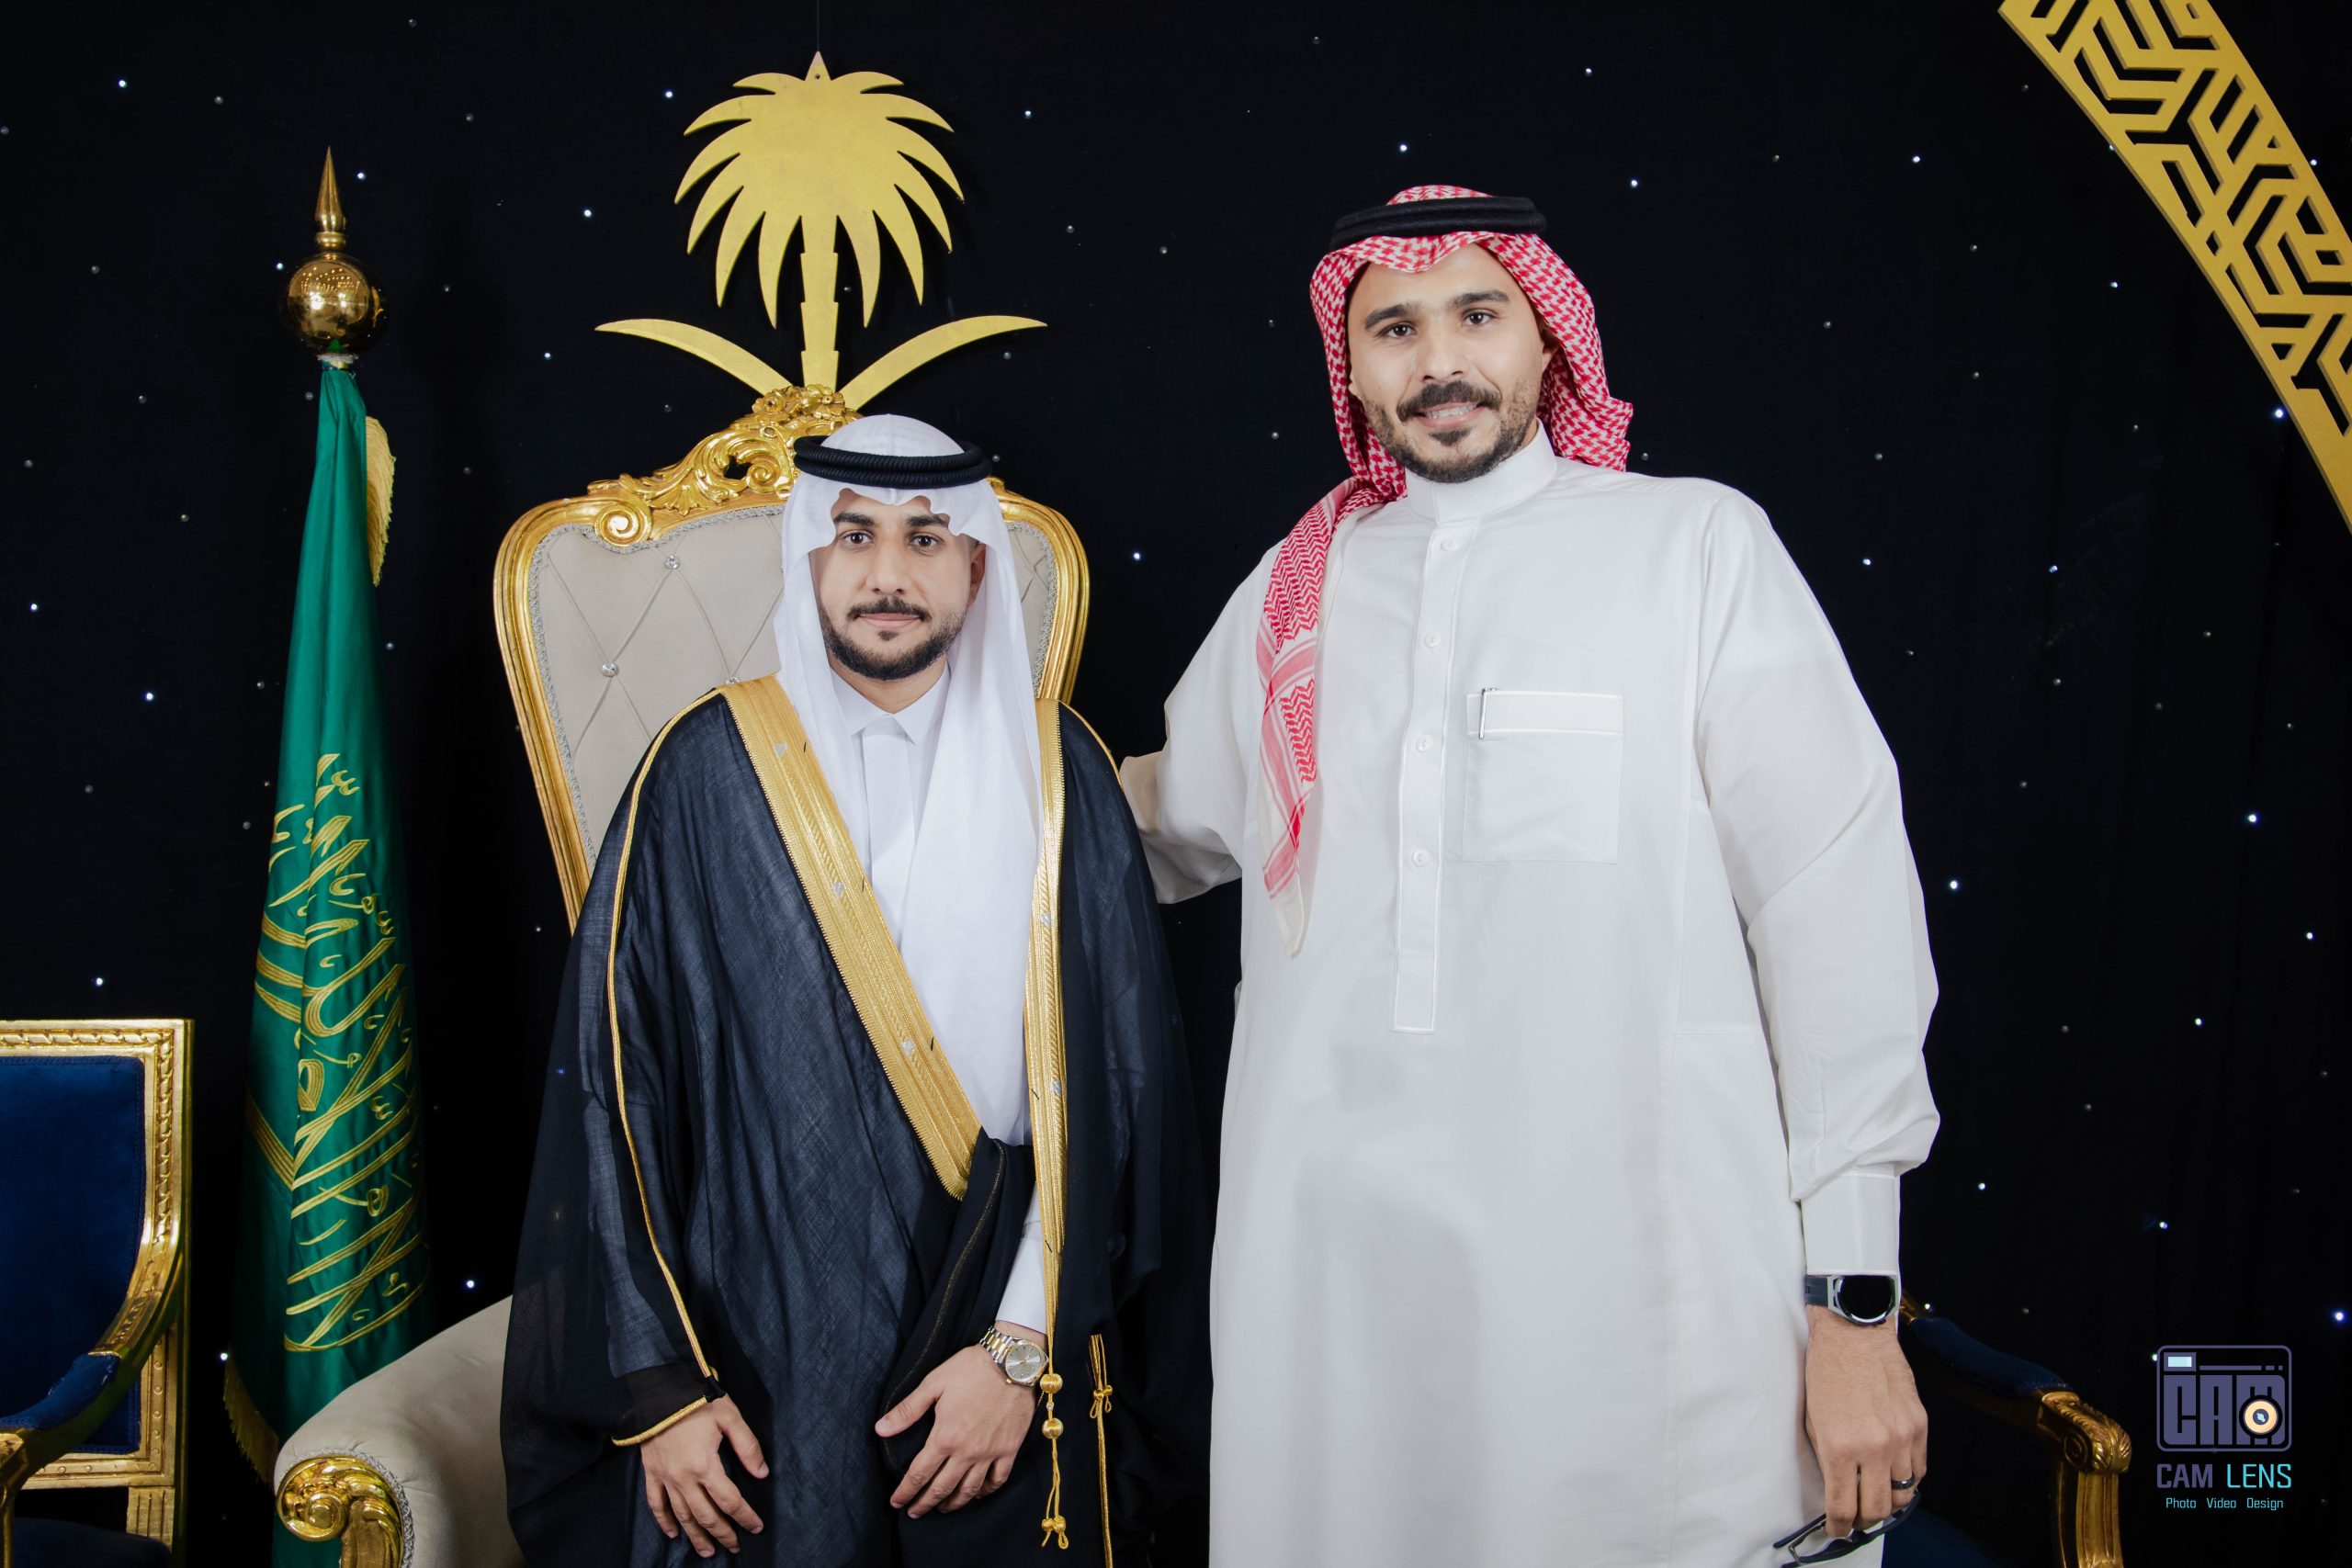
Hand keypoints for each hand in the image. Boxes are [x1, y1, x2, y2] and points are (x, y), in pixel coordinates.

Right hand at [640, 1397, 767, 1557]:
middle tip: (735, 1547)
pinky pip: (656, 1504)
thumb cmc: (697, 1401)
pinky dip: (664, 1521)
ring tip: (708, 1551)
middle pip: (706, 1515)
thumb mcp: (730, 1416)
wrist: (659, 1390)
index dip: (745, 1517)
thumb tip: (761, 1473)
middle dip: (723, 1534)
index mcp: (705, 1465)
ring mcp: (665, 1477)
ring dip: (696, 1536)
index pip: (730, 1500)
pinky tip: (673, 1534)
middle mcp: (684, 1477)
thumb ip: (748, 1446)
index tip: (756, 1528)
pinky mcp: (651, 1473)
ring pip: (682, 1516)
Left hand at [875, 1330, 1038, 1517]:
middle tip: (914, 1513)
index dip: (905, 1492)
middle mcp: (967, 1452)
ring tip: (942, 1509)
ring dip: (953, 1503)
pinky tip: (977, 1494)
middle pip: (942, 1488)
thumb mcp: (933, 1384)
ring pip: (969, 1490)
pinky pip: (997, 1480)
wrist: (1012, 1362)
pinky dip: (986, 1491)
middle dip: (925, 1503)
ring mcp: (990, 1453)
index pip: (919, 1474)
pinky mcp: (1009, 1449)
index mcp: (945, 1437)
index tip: (896, 1503)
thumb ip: (907, 1410)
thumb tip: (879, 1429)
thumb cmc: (970, 1369)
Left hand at [1802, 1306, 1926, 1541]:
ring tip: (1876, 1497)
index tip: (1837, 1529)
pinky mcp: (1919, 1426)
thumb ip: (1828, 1459)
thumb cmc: (1827, 1373)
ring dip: (1889, 1501)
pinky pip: (1919, 1469)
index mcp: (1840, 1449)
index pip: (1843, 1507)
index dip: (1839, 1526)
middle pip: (1878, 1509)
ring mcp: (1901, 1438)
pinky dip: (1907, 1479)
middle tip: (1857, 1517)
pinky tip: (1894, 1474)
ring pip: (1903, 1494)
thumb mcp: (1814, 1420)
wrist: (1854, 1335)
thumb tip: (1838, 1489)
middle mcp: (1874, 1448)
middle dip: (1865, 1520)